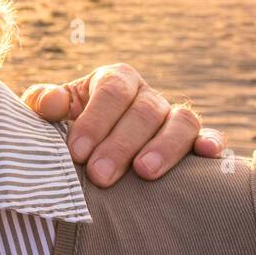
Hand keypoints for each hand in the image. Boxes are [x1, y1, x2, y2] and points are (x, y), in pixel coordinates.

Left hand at [20, 63, 224, 186]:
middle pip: (144, 112)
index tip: (77, 153)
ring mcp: (172, 116)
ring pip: (181, 122)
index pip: (111, 92)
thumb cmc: (64, 127)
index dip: (95, 121)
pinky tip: (206, 155)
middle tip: (100, 175)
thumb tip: (54, 102)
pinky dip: (212, 142)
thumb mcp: (48, 113)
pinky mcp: (192, 140)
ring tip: (144, 173)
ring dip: (165, 147)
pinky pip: (209, 135)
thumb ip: (43, 103)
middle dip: (120, 145)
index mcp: (115, 79)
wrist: (89, 150)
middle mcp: (147, 95)